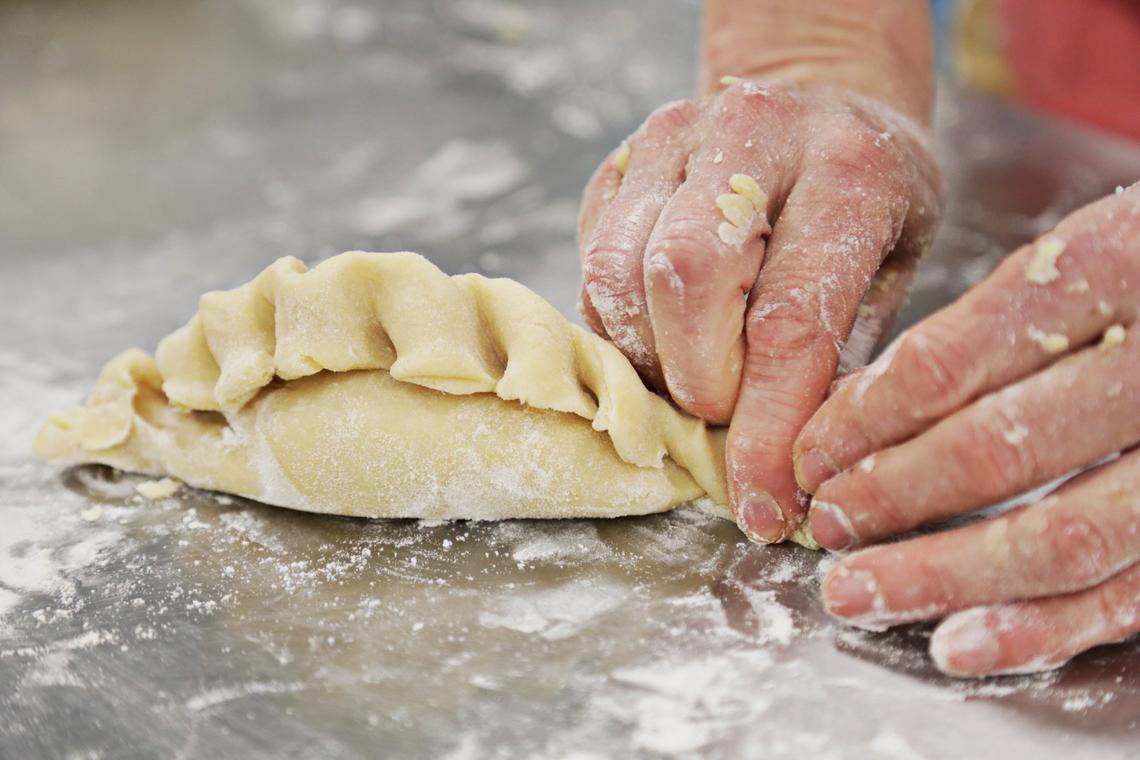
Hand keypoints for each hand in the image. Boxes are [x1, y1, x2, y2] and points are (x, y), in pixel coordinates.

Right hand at [576, 80, 939, 542]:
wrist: (820, 100)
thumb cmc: (868, 202)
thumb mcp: (894, 269)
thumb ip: (844, 358)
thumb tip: (794, 466)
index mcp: (847, 172)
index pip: (790, 319)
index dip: (767, 430)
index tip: (764, 506)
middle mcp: (753, 135)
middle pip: (683, 280)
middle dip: (697, 380)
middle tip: (724, 414)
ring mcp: (673, 137)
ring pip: (620, 273)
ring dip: (648, 357)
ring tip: (693, 374)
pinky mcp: (621, 163)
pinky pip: (592, 266)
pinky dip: (620, 328)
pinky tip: (663, 337)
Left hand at [796, 186, 1139, 676]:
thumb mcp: (1091, 253)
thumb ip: (988, 323)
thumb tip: (859, 405)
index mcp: (1117, 263)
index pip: (956, 357)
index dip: (868, 416)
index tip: (812, 454)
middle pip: (999, 448)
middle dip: (892, 495)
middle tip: (826, 522)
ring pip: (1062, 537)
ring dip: (941, 574)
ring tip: (856, 594)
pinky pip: (1127, 596)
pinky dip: (1038, 630)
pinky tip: (958, 644)